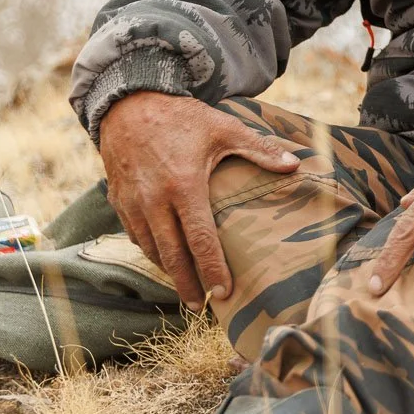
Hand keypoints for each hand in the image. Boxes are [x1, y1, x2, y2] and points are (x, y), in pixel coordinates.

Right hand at [98, 91, 300, 309]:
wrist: (130, 105)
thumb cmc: (183, 118)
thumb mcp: (225, 128)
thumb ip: (259, 149)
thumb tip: (295, 164)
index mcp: (184, 186)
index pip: (200, 240)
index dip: (213, 270)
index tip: (224, 293)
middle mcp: (155, 201)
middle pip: (173, 255)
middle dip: (188, 285)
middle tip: (201, 308)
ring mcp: (133, 204)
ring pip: (151, 249)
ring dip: (168, 272)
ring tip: (186, 290)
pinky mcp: (119, 202)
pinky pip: (135, 236)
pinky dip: (150, 252)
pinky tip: (165, 260)